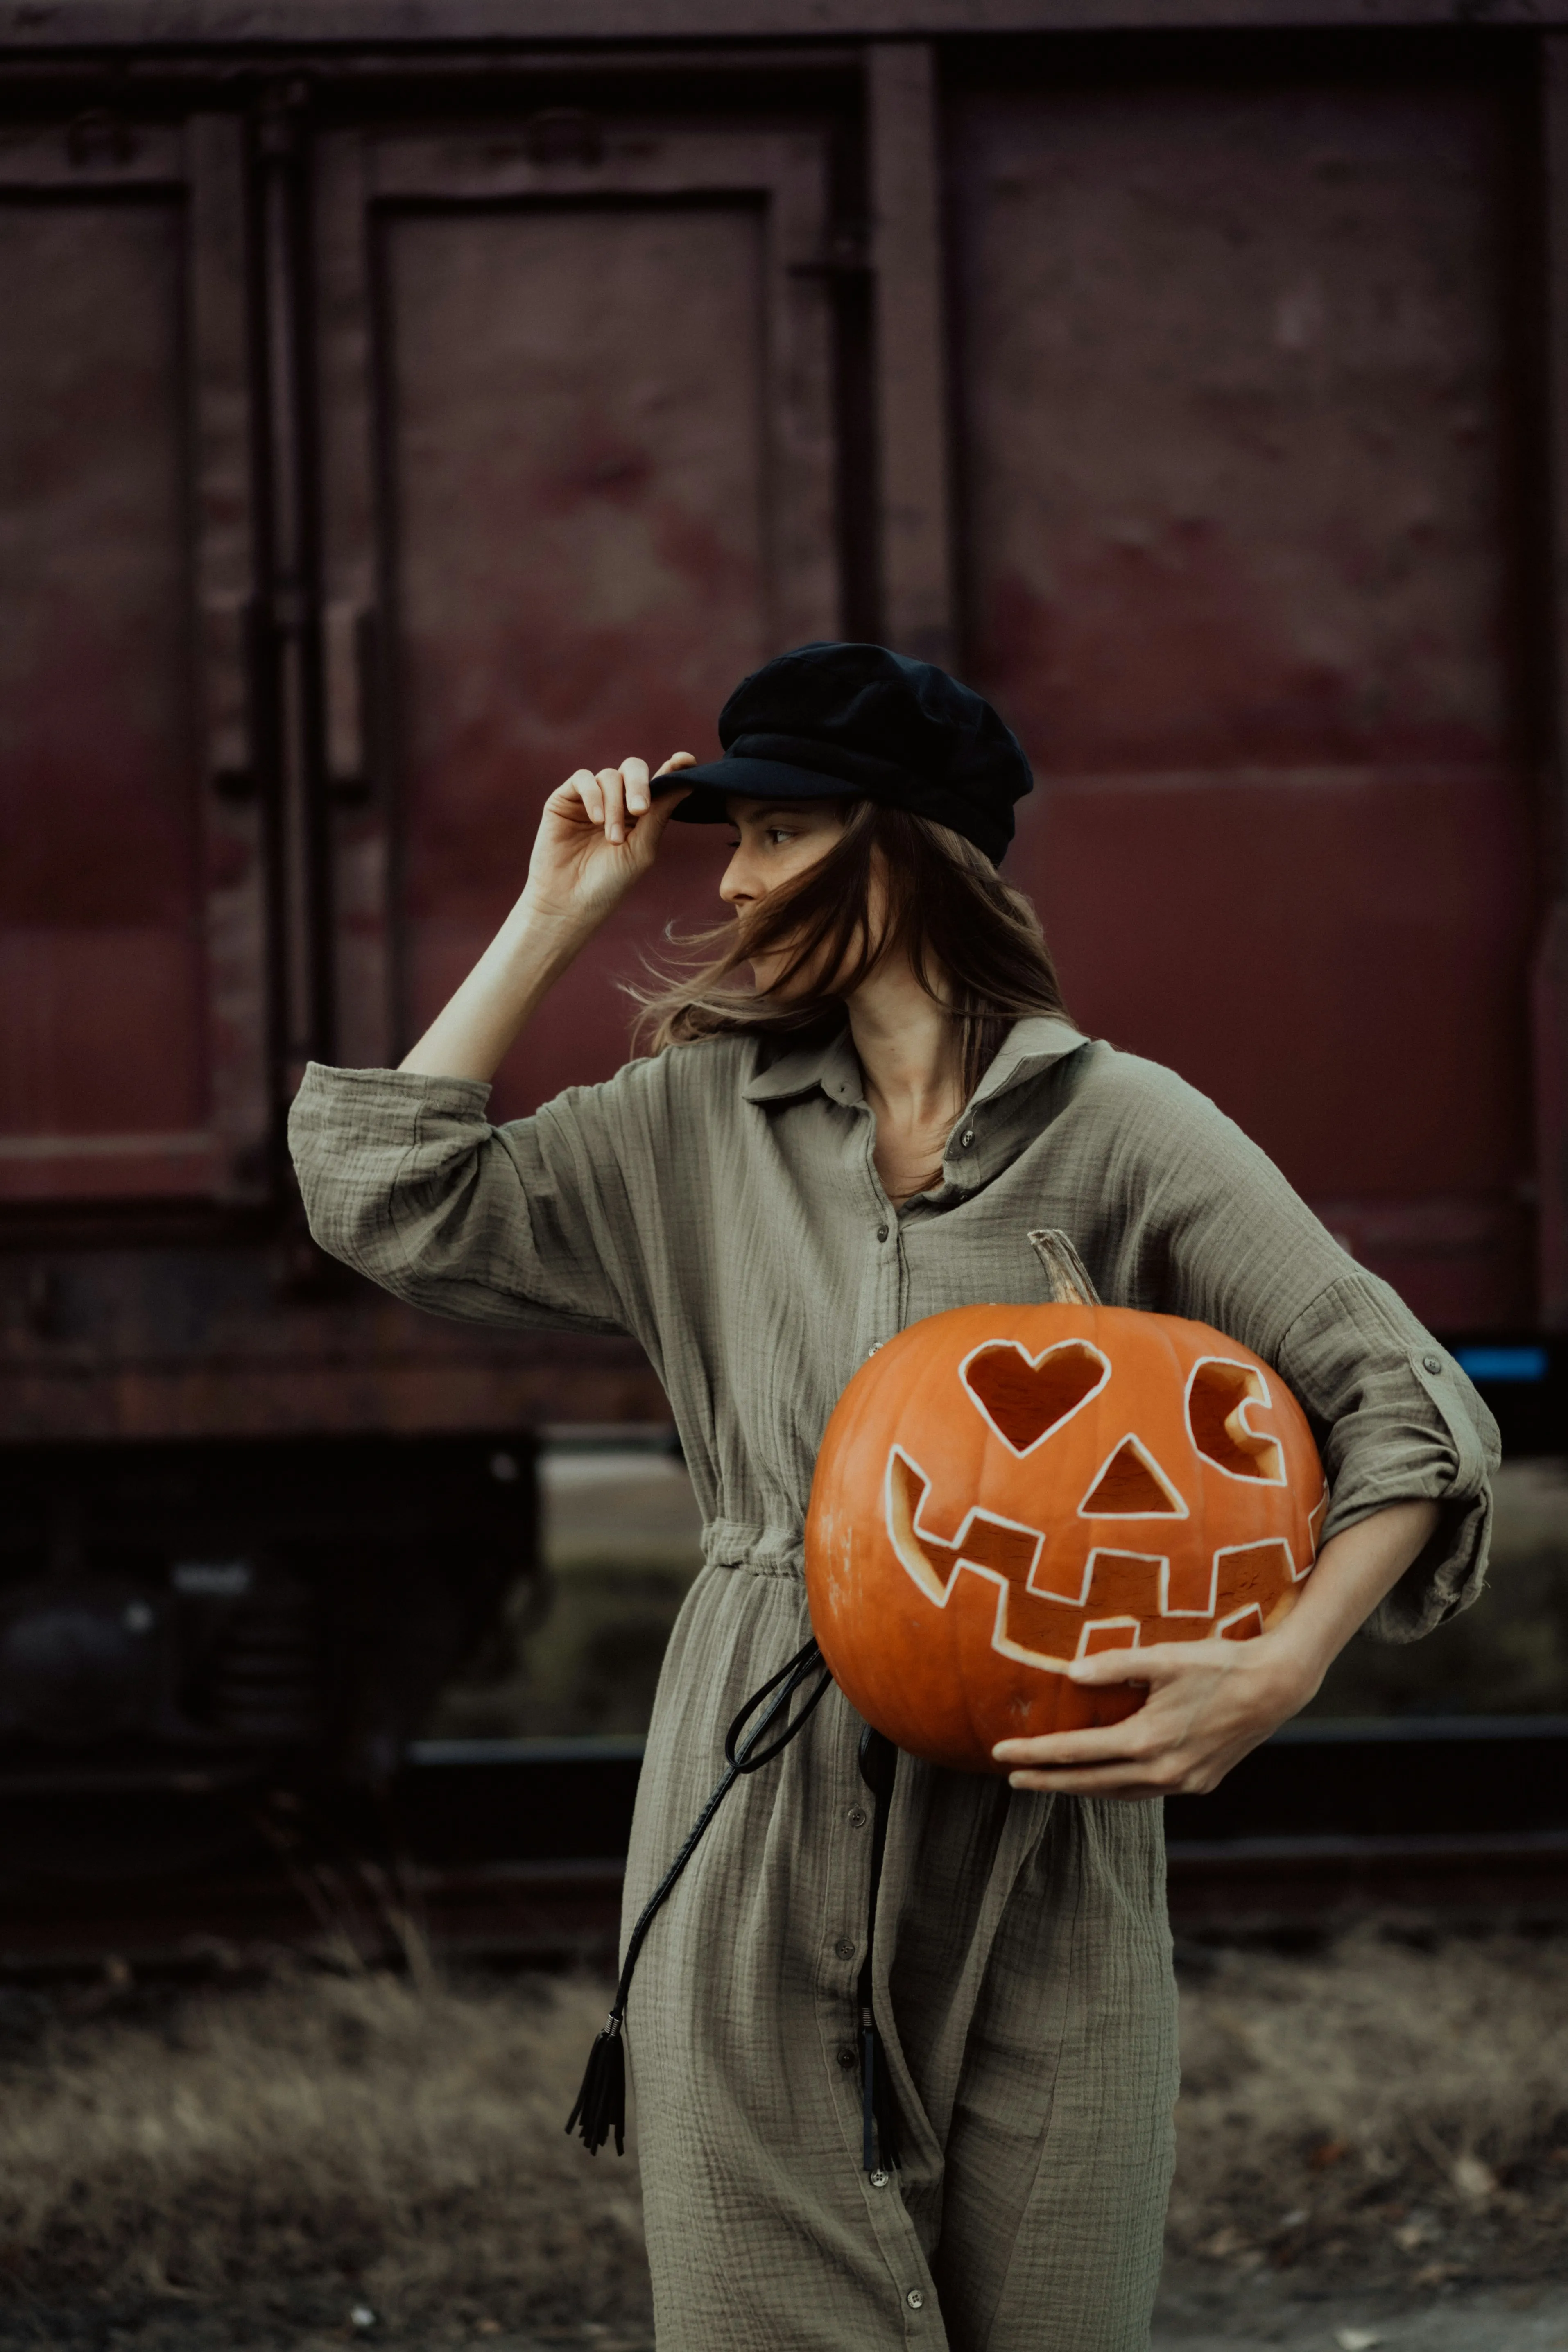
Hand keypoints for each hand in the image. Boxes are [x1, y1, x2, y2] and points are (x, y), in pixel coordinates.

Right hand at [523, 752, 696, 935]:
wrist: (568, 902)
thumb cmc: (608, 883)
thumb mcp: (641, 849)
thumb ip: (660, 814)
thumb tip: (687, 782)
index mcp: (641, 813)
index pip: (659, 782)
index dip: (674, 767)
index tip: (685, 760)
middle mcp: (616, 800)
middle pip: (634, 769)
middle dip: (640, 786)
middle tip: (640, 810)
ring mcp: (590, 798)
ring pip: (610, 776)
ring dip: (614, 806)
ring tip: (611, 838)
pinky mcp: (565, 799)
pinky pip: (583, 779)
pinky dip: (593, 796)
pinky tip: (596, 820)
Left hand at [991, 1633, 1313, 1800]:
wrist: (1277, 1686)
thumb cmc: (1219, 1664)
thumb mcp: (1164, 1657)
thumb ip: (1114, 1666)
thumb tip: (1070, 1674)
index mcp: (1147, 1741)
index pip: (1076, 1753)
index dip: (1035, 1755)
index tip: (1000, 1755)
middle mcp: (1163, 1771)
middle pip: (1090, 1783)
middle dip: (1048, 1781)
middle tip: (1012, 1779)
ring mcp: (1184, 1782)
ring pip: (1118, 1793)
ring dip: (1082, 1788)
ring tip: (1050, 1781)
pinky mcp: (1201, 1782)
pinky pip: (1145, 1791)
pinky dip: (1117, 1787)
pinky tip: (1104, 1778)